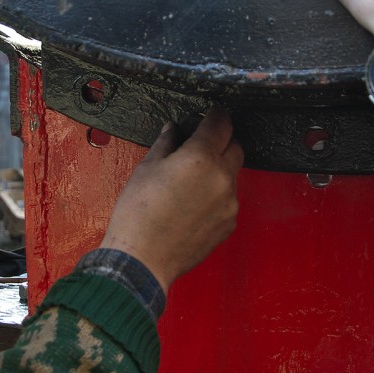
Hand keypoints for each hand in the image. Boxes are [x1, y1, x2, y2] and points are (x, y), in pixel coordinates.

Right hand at [100, 108, 243, 293]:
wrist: (142, 259)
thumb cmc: (138, 214)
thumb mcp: (146, 169)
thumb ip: (166, 144)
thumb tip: (173, 131)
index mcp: (200, 158)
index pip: (221, 124)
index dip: (215, 115)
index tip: (211, 114)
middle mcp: (222, 178)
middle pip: (235, 147)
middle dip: (221, 142)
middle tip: (199, 146)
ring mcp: (229, 203)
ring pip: (232, 175)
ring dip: (218, 170)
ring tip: (189, 182)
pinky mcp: (228, 223)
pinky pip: (228, 199)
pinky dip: (216, 195)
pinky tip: (192, 203)